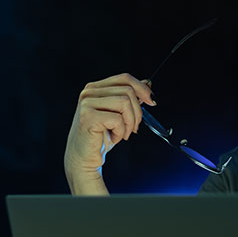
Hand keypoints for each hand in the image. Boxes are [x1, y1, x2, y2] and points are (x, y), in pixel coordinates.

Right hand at [64, 73, 153, 191]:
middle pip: (127, 91)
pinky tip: (114, 138)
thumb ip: (129, 98)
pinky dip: (121, 132)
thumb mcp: (118, 114)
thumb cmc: (101, 137)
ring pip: (124, 103)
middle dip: (137, 112)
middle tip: (134, 128)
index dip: (142, 88)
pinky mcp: (88, 116)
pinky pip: (117, 119)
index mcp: (96, 88)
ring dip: (130, 123)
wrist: (84, 158)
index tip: (152, 101)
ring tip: (123, 133)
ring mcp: (87, 103)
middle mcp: (89, 92)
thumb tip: (146, 84)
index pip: (124, 78)